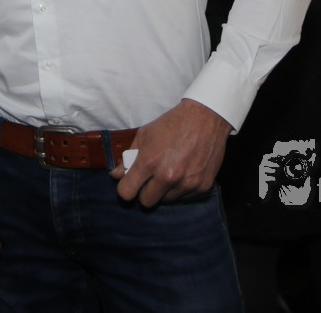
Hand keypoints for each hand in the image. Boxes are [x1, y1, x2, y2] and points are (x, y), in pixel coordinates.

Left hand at [111, 99, 230, 207]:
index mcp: (149, 162)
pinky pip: (185, 198)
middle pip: (146, 202)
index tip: (129, 184)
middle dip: (145, 191)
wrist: (205, 118)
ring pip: (166, 200)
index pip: (127, 192)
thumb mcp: (144, 135)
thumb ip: (128, 157)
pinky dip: (181, 189)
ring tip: (170, 171)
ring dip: (165, 190)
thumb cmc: (172, 124)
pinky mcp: (202, 187)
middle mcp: (168, 176)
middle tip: (151, 178)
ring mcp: (187, 183)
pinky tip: (184, 172)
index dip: (126, 189)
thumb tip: (116, 174)